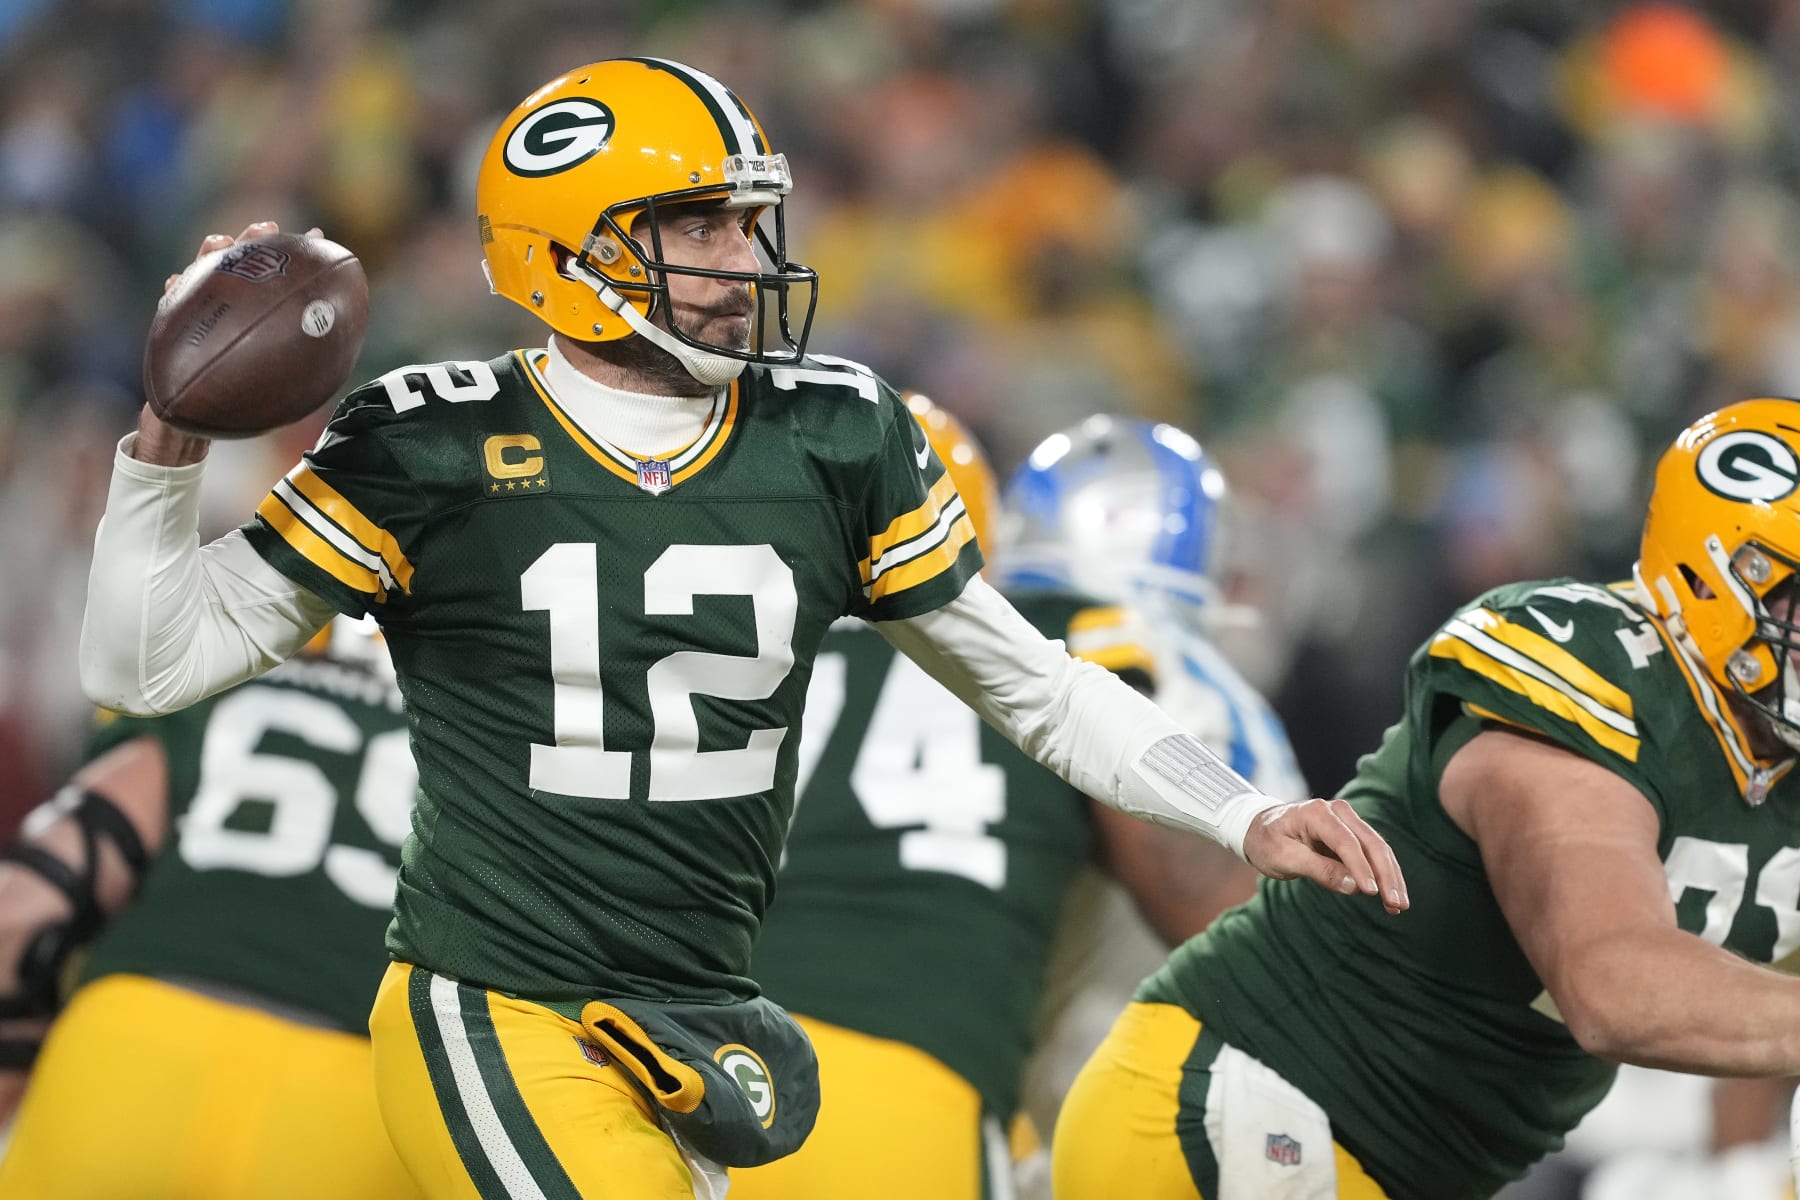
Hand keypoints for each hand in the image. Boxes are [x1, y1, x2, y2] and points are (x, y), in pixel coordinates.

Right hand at [135, 221, 324, 466]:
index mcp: (258, 309)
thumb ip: (300, 359)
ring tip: (220, 243)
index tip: (319, 237)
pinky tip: (174, 285)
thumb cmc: (236, 397)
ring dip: (210, 252)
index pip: (282, 276)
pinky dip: (173, 292)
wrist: (195, 422)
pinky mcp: (171, 323)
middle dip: (253, 238)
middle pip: (242, 261)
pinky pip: (170, 304)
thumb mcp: (277, 378)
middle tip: (268, 228)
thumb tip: (343, 349)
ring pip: (203, 270)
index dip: (299, 254)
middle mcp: (229, 301)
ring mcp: (198, 309)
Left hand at [1241, 798, 1408, 914]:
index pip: (1346, 842)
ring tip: (1399, 906)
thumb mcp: (1284, 859)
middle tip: (1397, 905)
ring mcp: (1348, 820)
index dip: (1361, 868)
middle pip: (1371, 844)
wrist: (1260, 829)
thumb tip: (1354, 887)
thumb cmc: (1267, 842)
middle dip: (1387, 875)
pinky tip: (1391, 896)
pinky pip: (1374, 854)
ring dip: (1391, 877)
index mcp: (1316, 812)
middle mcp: (1338, 811)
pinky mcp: (1352, 833)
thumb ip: (1318, 870)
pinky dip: (1384, 874)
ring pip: (1379, 849)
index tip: (1372, 893)